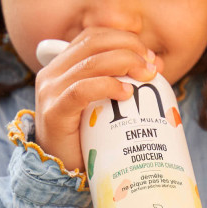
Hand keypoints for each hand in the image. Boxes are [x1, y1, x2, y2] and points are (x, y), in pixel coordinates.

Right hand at [33, 28, 158, 171]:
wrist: (63, 170)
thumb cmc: (87, 136)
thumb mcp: (104, 103)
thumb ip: (123, 80)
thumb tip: (156, 63)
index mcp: (62, 66)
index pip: (93, 36)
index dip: (123, 38)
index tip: (148, 55)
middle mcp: (52, 74)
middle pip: (94, 43)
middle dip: (128, 48)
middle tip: (151, 67)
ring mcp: (50, 92)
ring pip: (90, 62)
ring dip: (124, 62)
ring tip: (145, 77)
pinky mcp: (54, 113)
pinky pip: (81, 90)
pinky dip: (107, 86)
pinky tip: (126, 93)